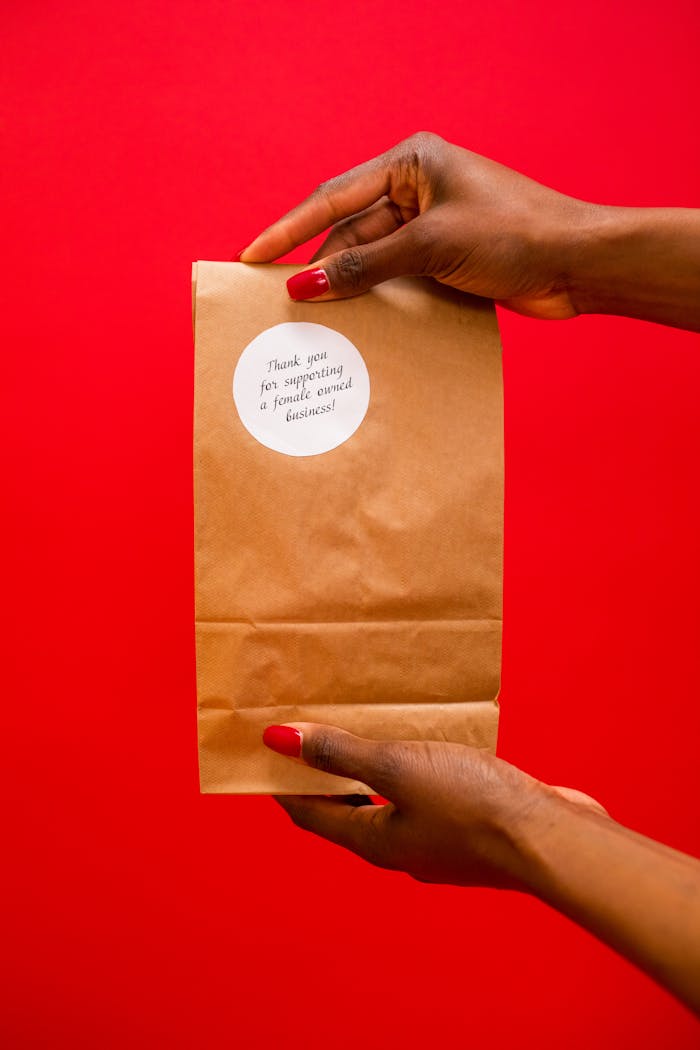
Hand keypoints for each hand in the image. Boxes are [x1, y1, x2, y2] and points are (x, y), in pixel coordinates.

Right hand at [239, 131, 593, 318]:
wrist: (577, 263)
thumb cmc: (515, 234)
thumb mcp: (430, 246)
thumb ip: (363, 266)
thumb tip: (304, 285)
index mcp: (411, 163)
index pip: (332, 197)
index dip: (288, 229)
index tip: (251, 256)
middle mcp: (418, 189)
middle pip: (350, 232)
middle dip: (320, 266)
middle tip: (282, 303)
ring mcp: (432, 225)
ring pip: (372, 258)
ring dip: (350, 287)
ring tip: (317, 320)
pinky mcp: (446, 257)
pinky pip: (397, 277)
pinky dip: (379, 298)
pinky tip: (359, 321)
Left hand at [263, 722, 602, 888]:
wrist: (552, 839)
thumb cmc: (473, 806)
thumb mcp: (399, 768)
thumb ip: (342, 753)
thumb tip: (278, 741)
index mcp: (375, 841)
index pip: (310, 814)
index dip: (284, 784)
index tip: (267, 751)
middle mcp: (401, 847)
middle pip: (347, 809)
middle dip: (325, 773)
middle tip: (309, 731)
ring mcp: (437, 839)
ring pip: (388, 800)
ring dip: (368, 768)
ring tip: (361, 726)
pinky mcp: (469, 826)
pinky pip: (425, 794)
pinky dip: (409, 769)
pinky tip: (422, 743)